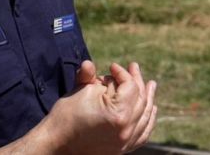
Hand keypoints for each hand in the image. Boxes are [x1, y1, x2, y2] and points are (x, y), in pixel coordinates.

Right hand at [38, 62, 156, 154]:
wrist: (57, 144)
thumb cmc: (66, 115)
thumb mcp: (79, 91)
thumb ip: (89, 75)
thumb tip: (89, 63)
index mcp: (118, 113)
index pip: (130, 86)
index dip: (122, 72)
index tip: (113, 66)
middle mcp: (126, 129)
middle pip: (140, 99)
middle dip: (137, 80)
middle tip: (134, 67)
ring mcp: (126, 141)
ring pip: (145, 116)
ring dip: (148, 99)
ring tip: (152, 85)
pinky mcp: (122, 149)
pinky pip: (143, 134)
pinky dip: (148, 120)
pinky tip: (151, 110)